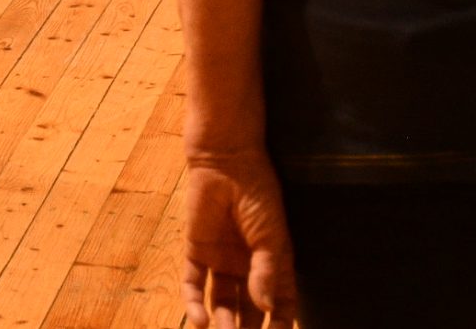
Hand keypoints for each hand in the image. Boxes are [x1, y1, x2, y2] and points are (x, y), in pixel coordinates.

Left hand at [179, 151, 298, 328]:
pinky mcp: (197, 251)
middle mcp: (248, 269)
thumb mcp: (271, 238)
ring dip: (223, 324)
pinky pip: (194, 283)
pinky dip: (195, 303)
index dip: (281, 325)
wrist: (226, 164)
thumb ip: (267, 273)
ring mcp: (221, 262)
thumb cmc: (259, 197)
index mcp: (273, 266)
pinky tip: (200, 321)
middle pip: (248, 311)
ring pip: (221, 302)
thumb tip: (267, 309)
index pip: (280, 307)